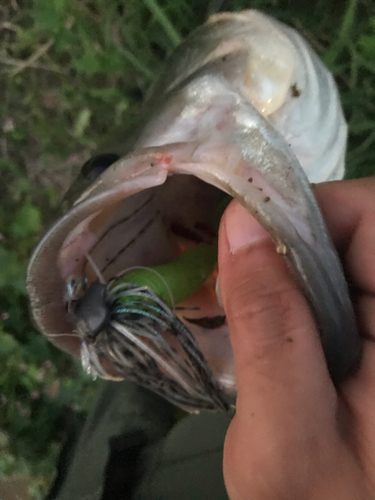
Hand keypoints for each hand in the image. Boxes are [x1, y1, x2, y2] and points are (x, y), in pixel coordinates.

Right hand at [219, 178, 374, 499]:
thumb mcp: (284, 435)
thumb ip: (267, 327)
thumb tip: (239, 223)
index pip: (371, 217)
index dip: (307, 215)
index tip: (243, 243)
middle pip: (355, 233)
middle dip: (289, 248)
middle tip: (239, 290)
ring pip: (340, 257)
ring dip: (290, 275)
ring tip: (254, 319)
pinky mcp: (373, 333)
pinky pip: (338, 286)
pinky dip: (299, 295)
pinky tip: (278, 332)